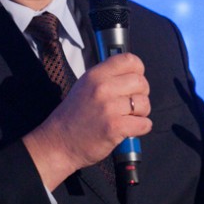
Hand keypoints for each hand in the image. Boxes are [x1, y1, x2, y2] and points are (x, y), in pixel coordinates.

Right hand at [23, 53, 151, 190]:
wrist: (58, 143)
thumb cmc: (72, 117)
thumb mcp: (84, 87)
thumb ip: (106, 78)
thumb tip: (131, 75)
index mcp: (95, 75)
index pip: (129, 60)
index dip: (138, 71)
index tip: (135, 81)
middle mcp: (102, 88)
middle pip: (141, 82)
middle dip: (142, 95)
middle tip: (131, 104)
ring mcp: (109, 107)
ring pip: (145, 104)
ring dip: (141, 113)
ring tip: (128, 118)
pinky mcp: (115, 127)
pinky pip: (144, 124)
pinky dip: (141, 128)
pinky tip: (129, 129)